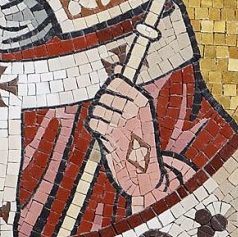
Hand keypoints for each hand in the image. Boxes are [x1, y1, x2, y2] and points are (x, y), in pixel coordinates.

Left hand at [87, 74, 164, 207]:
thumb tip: (115, 64)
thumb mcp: (140, 114)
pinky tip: (105, 137)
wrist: (144, 172)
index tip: (109, 100)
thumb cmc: (139, 140)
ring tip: (108, 130)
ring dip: (97, 120)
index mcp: (143, 101)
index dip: (108, 89)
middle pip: (103, 96)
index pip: (116, 80)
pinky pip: (93, 122)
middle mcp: (135, 109)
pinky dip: (95, 130)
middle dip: (101, 108)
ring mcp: (123, 121)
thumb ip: (126, 91)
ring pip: (96, 109)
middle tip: (109, 120)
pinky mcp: (112, 134)